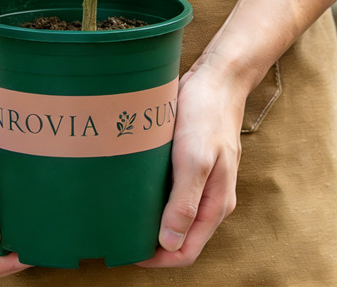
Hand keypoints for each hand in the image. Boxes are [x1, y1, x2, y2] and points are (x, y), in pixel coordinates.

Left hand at [137, 58, 245, 267]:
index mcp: (215, 204)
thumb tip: (169, 243)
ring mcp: (202, 180)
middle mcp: (210, 197)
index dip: (158, 259)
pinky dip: (154, 197)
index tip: (127, 252)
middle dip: (151, 243)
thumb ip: (185, 203)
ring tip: (122, 214)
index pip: (186, 251)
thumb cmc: (206, 115)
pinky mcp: (191, 162)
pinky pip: (172, 191)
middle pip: (180, 236)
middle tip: (118, 234)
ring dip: (152, 220)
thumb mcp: (194, 159)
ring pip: (175, 214)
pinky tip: (134, 188)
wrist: (218, 78)